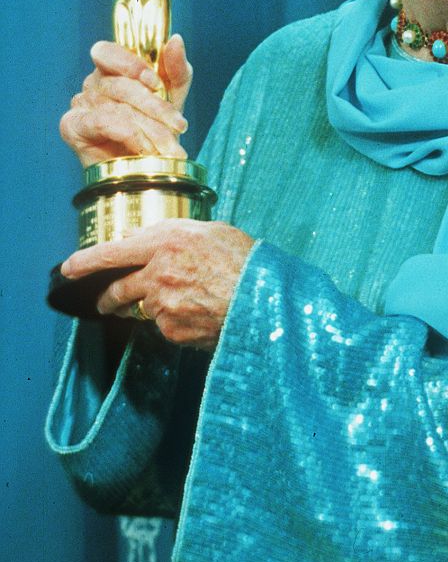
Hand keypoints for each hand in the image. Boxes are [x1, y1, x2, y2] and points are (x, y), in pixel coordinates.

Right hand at [60, 35, 191, 166]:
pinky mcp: (72, 127)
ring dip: (150, 130)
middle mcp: (93, 84)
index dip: (130, 64)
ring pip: (117, 108)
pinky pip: (100, 122)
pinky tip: (144, 148)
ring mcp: (80, 104)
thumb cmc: (158, 128)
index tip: (157, 84)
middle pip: (121, 86)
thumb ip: (176, 69)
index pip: (108, 52)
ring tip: (170, 148)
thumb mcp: (174, 96)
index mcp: (112, 69)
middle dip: (156, 107)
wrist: (148, 168)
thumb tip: (176, 40)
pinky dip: (127, 134)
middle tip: (179, 126)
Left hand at [60, 220, 255, 350]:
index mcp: (166, 241)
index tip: (68, 268)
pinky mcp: (172, 330)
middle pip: (119, 289)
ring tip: (174, 304)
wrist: (264, 300)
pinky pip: (163, 326)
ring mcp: (163, 304)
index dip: (85, 261)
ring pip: (142, 309)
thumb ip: (172, 233)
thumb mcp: (211, 231)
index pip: (112, 252)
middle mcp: (158, 272)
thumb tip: (140, 239)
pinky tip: (196, 315)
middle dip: (108, 298)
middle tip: (107, 302)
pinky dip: (172, 322)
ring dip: (148, 308)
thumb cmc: (245, 261)